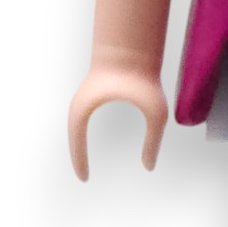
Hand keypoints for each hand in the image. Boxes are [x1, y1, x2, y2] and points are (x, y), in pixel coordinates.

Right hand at [68, 59, 167, 178]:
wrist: (133, 47)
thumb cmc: (144, 78)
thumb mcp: (155, 113)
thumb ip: (153, 141)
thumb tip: (149, 166)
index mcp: (84, 109)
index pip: (76, 142)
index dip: (79, 161)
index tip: (85, 179)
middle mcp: (79, 105)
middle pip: (73, 136)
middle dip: (77, 157)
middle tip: (83, 177)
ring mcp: (84, 98)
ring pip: (76, 128)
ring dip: (80, 144)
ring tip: (85, 164)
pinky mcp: (92, 94)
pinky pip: (83, 119)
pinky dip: (85, 132)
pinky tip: (92, 140)